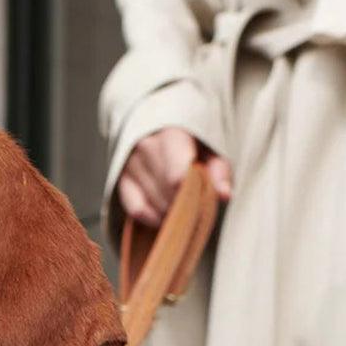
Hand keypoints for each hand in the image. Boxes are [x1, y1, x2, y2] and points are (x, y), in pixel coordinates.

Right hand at [117, 127, 232, 227]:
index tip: (203, 198)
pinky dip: (152, 217)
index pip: (177, 175)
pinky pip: (136, 209)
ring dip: (171, 211)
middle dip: (186, 203)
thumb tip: (224, 195)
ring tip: (183, 204)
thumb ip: (219, 169)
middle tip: (198, 201)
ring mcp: (130, 164)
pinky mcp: (122, 179)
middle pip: (168, 192)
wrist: (163, 127)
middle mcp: (145, 146)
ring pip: (154, 202)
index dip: (192, 193)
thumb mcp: (213, 147)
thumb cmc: (194, 139)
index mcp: (171, 133)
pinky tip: (164, 215)